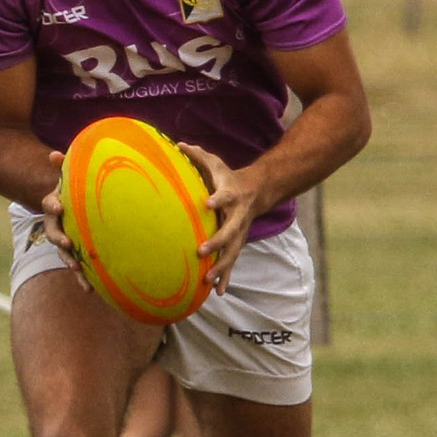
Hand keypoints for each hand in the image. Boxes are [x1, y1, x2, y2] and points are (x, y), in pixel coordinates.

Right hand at [39, 149, 89, 289]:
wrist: (75, 207)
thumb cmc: (77, 189)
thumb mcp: (70, 176)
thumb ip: (64, 167)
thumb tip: (54, 154)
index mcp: (56, 205)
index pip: (50, 205)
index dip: (53, 205)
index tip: (59, 205)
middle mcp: (58, 224)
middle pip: (53, 233)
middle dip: (59, 238)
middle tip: (67, 243)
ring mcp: (66, 240)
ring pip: (64, 254)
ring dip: (69, 261)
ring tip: (77, 269)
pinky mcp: (77, 253)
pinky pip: (78, 267)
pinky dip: (83, 278)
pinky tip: (91, 290)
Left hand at [178, 143, 261, 295]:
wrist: (259, 190)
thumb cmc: (228, 177)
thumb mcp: (215, 163)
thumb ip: (197, 155)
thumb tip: (177, 144)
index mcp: (230, 195)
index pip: (223, 196)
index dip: (217, 199)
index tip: (207, 203)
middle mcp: (237, 216)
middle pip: (229, 231)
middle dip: (217, 242)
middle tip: (201, 251)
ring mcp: (240, 232)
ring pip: (232, 252)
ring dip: (221, 267)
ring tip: (208, 281)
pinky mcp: (238, 243)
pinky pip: (232, 262)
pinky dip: (225, 278)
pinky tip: (217, 293)